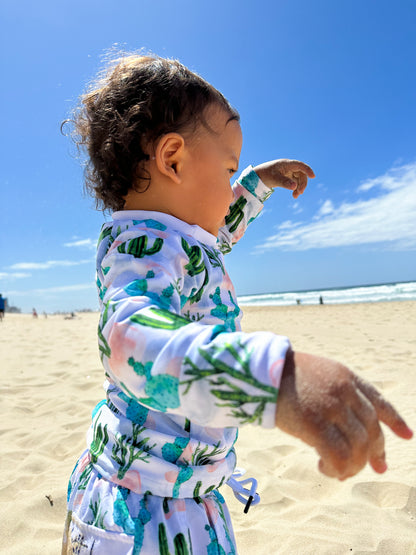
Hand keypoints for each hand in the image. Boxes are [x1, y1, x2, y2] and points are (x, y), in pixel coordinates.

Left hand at [254, 159, 314, 197]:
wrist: (256, 178)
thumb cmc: (264, 175)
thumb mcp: (274, 179)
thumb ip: (285, 183)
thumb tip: (295, 187)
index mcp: (286, 164)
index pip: (300, 165)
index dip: (307, 170)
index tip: (313, 176)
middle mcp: (289, 167)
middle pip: (301, 174)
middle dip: (302, 183)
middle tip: (300, 193)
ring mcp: (288, 173)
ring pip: (299, 179)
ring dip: (299, 187)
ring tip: (296, 196)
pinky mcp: (286, 178)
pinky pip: (294, 183)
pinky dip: (295, 189)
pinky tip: (294, 196)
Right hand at [275, 350, 412, 479]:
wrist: (261, 371)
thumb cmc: (281, 375)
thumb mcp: (316, 375)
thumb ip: (335, 393)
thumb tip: (345, 426)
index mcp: (345, 377)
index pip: (377, 401)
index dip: (394, 419)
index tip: (406, 436)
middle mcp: (344, 391)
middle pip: (370, 428)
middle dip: (376, 451)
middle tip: (378, 468)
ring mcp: (331, 407)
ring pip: (358, 446)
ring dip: (354, 464)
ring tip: (342, 472)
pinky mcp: (315, 424)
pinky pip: (338, 455)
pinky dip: (336, 468)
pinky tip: (325, 469)